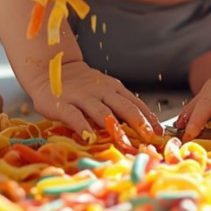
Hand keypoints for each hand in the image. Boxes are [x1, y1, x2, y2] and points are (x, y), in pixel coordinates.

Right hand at [29, 57, 163, 140]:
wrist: (50, 67)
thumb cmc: (81, 85)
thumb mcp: (103, 90)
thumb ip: (118, 106)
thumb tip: (142, 128)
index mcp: (113, 88)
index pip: (135, 103)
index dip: (149, 118)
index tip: (161, 134)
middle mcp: (100, 91)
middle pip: (124, 107)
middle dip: (139, 123)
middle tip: (150, 138)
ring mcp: (82, 97)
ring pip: (102, 112)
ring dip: (115, 127)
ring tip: (125, 142)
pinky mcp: (62, 104)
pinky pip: (74, 116)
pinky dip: (82, 127)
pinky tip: (89, 139)